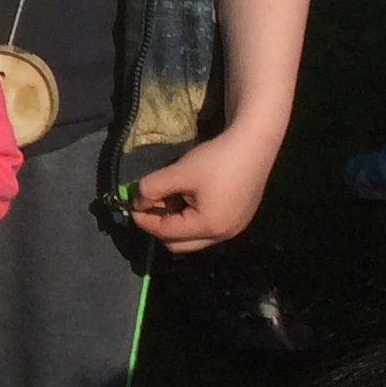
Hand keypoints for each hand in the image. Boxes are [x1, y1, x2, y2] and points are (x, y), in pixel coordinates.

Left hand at [122, 128, 279, 253]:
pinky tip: (190, 195)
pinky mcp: (240, 218)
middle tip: (152, 203)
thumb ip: (152, 189)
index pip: (166, 233)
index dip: (145, 220)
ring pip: (194, 237)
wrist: (254, 143)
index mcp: (209, 227)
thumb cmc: (216, 159)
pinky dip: (193, 218)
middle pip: (179, 243)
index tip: (131, 206)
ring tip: (173, 195)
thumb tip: (137, 202)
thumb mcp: (179, 172)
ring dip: (177, 222)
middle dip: (161, 226)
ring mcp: (235, 228)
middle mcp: (224, 235)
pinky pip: (208, 227)